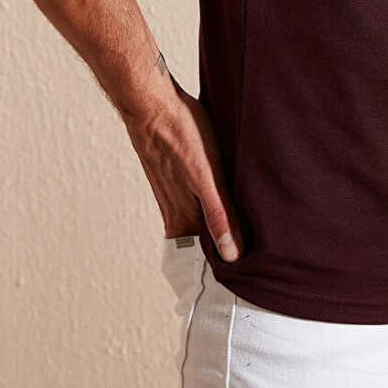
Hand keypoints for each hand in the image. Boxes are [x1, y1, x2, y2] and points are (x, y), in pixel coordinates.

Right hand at [122, 70, 243, 261]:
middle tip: (236, 267)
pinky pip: (186, 200)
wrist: (150, 101)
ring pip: (190, 221)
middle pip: (193, 243)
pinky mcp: (170, 171)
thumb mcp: (207, 175)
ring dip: (208, 232)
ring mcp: (169, 188)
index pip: (193, 259)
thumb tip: (231, 254)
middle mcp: (173, 206)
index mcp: (182, 214)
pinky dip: (201, 209)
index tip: (228, 286)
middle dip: (211, 256)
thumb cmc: (181, 133)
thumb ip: (219, 213)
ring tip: (232, 238)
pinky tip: (214, 199)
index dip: (208, 273)